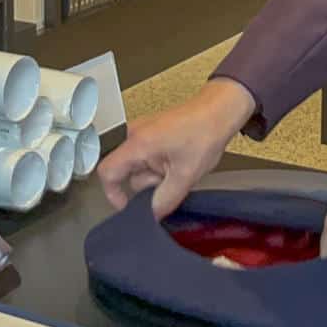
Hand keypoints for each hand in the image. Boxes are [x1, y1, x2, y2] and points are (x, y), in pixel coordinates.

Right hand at [99, 78, 255, 217]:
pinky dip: (161, 165)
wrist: (219, 111)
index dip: (113, 194)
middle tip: (172, 180)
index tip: (128, 206)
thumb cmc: (204, 133)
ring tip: (180, 167)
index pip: (107, 173)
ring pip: (140, 166)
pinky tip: (179, 161)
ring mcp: (143, 132)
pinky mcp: (152, 132)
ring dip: (157, 175)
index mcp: (137, 144)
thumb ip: (165, 199)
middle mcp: (135, 135)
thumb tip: (152, 215)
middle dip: (149, 184)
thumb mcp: (186, 175)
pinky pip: (148, 157)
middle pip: (127, 173)